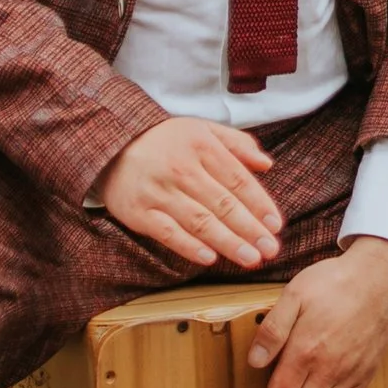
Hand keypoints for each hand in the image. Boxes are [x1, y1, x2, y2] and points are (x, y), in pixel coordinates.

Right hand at [98, 119, 282, 269]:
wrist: (111, 144)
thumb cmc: (165, 140)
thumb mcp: (202, 129)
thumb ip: (237, 144)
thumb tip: (267, 164)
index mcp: (201, 146)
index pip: (238, 179)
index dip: (259, 203)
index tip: (276, 225)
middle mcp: (182, 169)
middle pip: (223, 204)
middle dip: (250, 229)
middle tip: (270, 249)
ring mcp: (159, 192)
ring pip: (200, 221)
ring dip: (228, 242)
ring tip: (250, 258)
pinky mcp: (139, 212)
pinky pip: (168, 233)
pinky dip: (189, 246)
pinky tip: (210, 258)